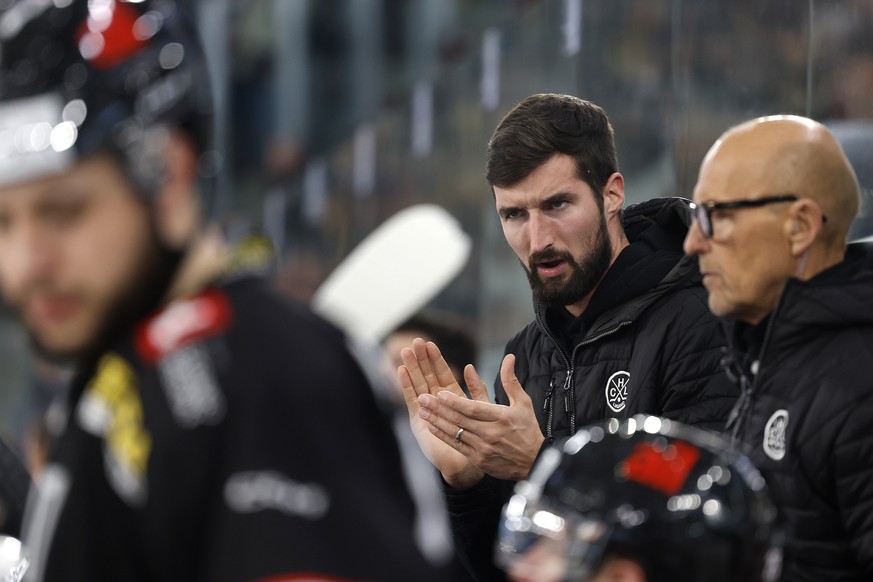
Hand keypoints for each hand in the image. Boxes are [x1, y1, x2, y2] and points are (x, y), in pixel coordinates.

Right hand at [398, 339, 485, 488]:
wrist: (467, 465)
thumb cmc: (479, 440)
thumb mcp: (483, 410)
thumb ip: (477, 389)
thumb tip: (470, 367)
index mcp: (453, 398)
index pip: (442, 374)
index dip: (436, 360)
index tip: (430, 344)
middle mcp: (437, 403)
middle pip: (427, 376)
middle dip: (422, 359)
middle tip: (416, 341)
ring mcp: (426, 411)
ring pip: (418, 385)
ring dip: (412, 368)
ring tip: (405, 352)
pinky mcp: (418, 421)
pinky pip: (411, 399)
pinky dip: (406, 385)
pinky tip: (401, 371)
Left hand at [417, 352, 544, 481]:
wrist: (535, 462)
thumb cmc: (527, 429)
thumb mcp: (523, 402)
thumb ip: (510, 380)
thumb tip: (509, 357)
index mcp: (501, 417)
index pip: (474, 408)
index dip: (456, 401)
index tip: (440, 393)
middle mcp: (491, 433)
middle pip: (461, 420)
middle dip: (439, 409)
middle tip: (423, 398)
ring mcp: (483, 448)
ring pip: (456, 433)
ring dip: (437, 421)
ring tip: (422, 410)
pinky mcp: (478, 459)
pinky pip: (457, 446)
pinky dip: (443, 436)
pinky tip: (432, 427)